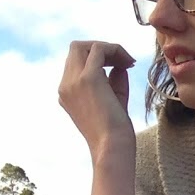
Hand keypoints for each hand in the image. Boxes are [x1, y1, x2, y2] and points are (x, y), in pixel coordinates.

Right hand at [58, 41, 135, 158]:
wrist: (112, 148)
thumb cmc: (115, 132)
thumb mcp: (114, 101)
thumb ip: (114, 81)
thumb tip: (120, 64)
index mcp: (67, 93)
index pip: (76, 62)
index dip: (99, 59)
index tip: (122, 67)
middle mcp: (65, 85)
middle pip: (76, 49)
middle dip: (102, 49)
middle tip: (125, 61)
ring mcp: (73, 80)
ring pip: (84, 46)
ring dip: (109, 49)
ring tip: (128, 62)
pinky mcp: (88, 78)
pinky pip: (99, 49)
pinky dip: (115, 50)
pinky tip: (129, 63)